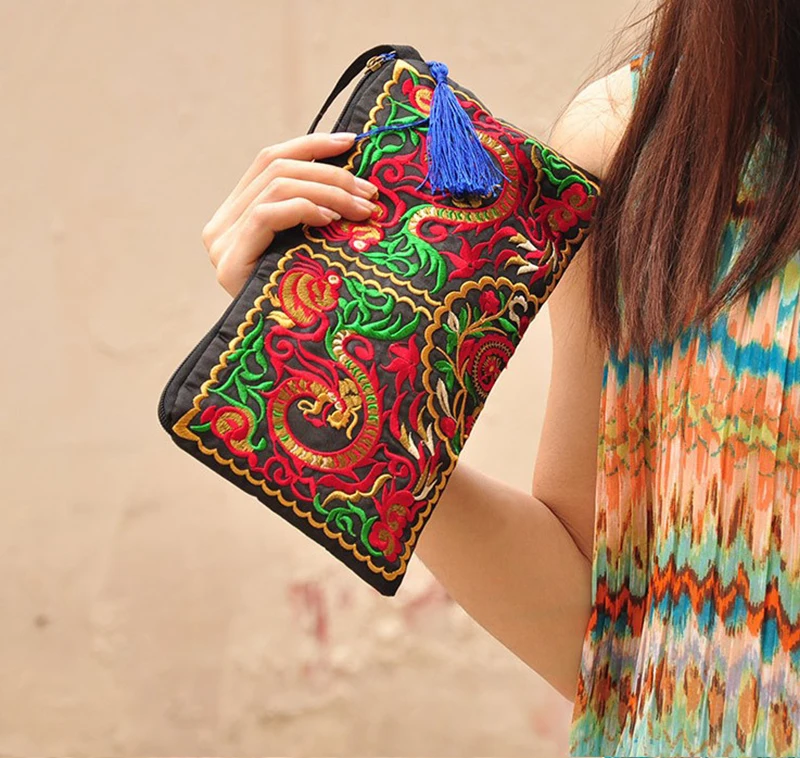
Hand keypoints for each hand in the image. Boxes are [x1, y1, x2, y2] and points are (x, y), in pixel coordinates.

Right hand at [201, 132, 379, 296]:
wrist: (286, 360)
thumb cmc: (309, 307)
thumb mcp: (311, 250)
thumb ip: (313, 216)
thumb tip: (355, 180)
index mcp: (237, 217)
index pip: (269, 160)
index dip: (312, 144)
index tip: (353, 142)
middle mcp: (222, 226)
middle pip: (276, 168)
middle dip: (332, 173)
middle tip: (372, 193)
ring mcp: (221, 243)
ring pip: (277, 185)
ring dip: (330, 190)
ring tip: (365, 209)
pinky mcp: (229, 262)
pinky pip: (268, 214)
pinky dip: (306, 208)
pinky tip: (333, 221)